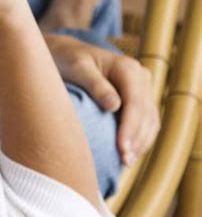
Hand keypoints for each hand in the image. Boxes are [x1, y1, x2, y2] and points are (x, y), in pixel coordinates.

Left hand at [44, 33, 159, 166]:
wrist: (66, 54)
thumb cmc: (68, 59)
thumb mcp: (77, 68)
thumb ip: (95, 85)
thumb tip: (114, 106)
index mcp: (127, 67)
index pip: (135, 101)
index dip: (130, 126)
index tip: (121, 147)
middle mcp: (140, 76)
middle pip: (145, 113)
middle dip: (136, 139)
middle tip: (124, 161)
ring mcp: (142, 87)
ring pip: (150, 119)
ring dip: (141, 142)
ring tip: (127, 162)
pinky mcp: (139, 99)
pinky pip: (146, 121)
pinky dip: (141, 138)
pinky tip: (131, 154)